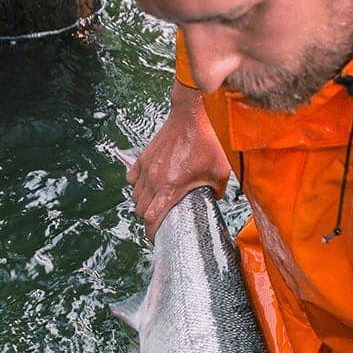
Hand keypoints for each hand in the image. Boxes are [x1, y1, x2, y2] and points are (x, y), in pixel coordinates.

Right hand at [121, 81, 233, 238]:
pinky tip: (147, 184)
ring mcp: (146, 168)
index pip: (152, 218)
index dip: (152, 231)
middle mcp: (154, 180)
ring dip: (142, 203)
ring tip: (153, 203)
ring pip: (135, 196)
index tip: (156, 236)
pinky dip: (136, 186)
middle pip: (141, 210)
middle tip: (158, 220)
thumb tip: (215, 199)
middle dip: (148, 219)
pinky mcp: (143, 157)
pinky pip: (132, 178)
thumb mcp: (220, 171)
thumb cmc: (207, 142)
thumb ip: (217, 191)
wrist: (192, 115)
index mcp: (171, 188)